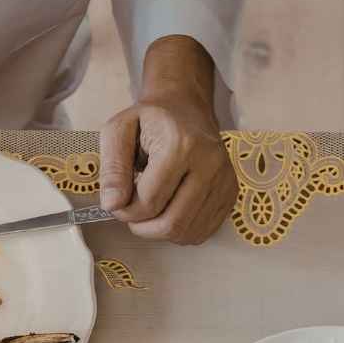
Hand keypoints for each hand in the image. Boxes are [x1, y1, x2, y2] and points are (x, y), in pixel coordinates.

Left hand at [99, 35, 236, 243]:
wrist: (186, 109)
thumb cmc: (150, 121)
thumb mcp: (119, 131)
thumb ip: (112, 168)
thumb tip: (112, 205)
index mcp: (181, 145)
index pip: (150, 202)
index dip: (126, 211)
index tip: (119, 201)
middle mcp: (209, 164)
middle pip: (172, 224)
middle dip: (144, 228)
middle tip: (133, 213)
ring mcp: (224, 181)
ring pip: (187, 233)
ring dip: (161, 231)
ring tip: (151, 209)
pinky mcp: (231, 194)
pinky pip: (202, 232)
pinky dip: (180, 231)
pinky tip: (170, 210)